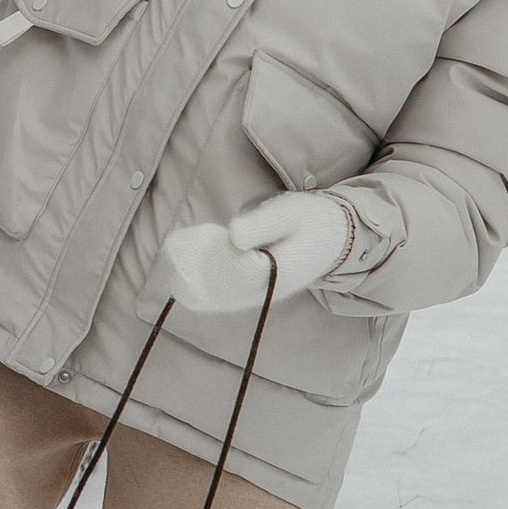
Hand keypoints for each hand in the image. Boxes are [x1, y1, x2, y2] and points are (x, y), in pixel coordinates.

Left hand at [157, 191, 351, 316]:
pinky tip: (190, 270)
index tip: (187, 244)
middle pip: (222, 290)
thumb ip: (261, 224)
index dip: (207, 261)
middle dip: (195, 273)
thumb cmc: (311, 219)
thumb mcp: (288, 213)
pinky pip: (229, 294)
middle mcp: (268, 291)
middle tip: (172, 251)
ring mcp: (263, 294)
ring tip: (175, 258)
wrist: (334, 236)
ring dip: (198, 280)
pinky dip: (208, 283)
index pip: (232, 275)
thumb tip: (233, 235)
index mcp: (278, 273)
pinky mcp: (258, 290)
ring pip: (223, 295)